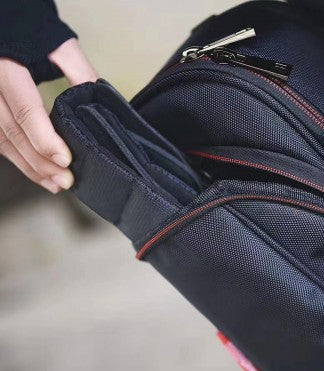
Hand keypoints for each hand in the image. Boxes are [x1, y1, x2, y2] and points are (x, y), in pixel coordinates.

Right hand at [0, 38, 96, 193]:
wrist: (6, 23)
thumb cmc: (29, 28)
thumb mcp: (57, 43)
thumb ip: (80, 71)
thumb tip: (103, 102)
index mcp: (7, 66)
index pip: (25, 110)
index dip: (45, 139)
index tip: (66, 160)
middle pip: (12, 132)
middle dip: (40, 161)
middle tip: (65, 180)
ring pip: (2, 140)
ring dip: (29, 166)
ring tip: (54, 183)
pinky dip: (18, 158)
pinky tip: (36, 171)